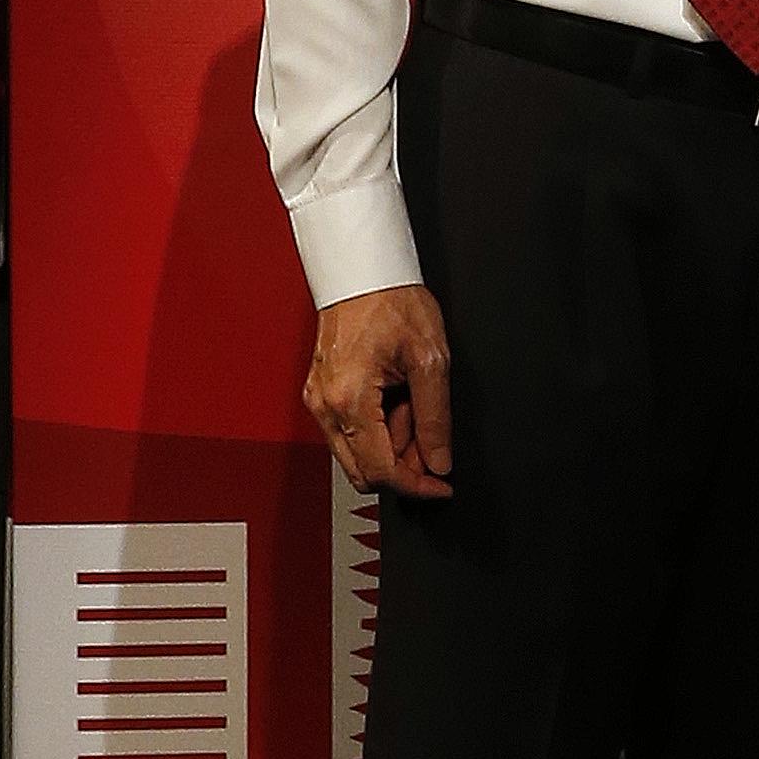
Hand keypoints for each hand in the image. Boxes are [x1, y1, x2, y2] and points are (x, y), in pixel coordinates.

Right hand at [303, 282, 454, 500]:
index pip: (381, 470)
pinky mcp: (320, 393)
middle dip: (403, 464)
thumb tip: (439, 460)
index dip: (417, 486)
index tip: (441, 486)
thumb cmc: (391, 301)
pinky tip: (395, 398)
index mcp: (349, 399)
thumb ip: (435, 417)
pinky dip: (376, 427)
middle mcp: (324, 406)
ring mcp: (318, 400)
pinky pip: (349, 430)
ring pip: (356, 453)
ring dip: (390, 443)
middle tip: (430, 433)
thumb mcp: (430, 359)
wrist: (362, 272)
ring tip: (411, 400)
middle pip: (363, 471)